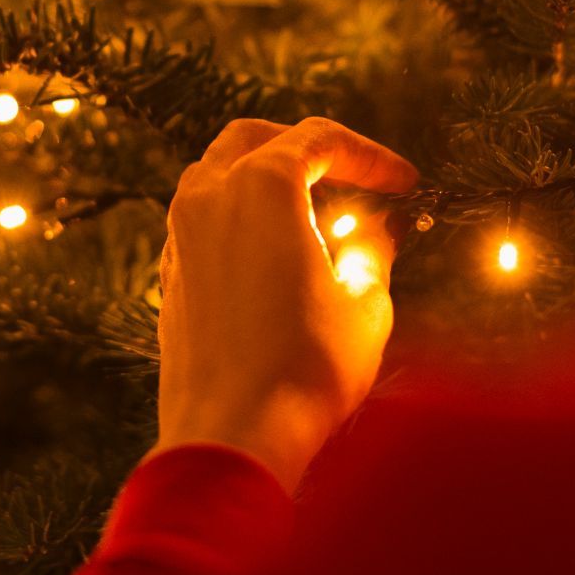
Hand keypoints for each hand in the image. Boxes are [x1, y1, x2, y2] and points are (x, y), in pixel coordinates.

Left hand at [153, 118, 418, 492]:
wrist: (231, 436)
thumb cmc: (305, 367)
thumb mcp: (365, 302)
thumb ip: (374, 249)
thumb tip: (380, 229)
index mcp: (261, 184)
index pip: (320, 139)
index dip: (371, 156)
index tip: (404, 182)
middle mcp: (209, 195)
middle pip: (256, 138)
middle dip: (308, 149)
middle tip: (352, 178)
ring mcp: (180, 234)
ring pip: (220, 174)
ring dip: (269, 180)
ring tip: (317, 217)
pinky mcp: (170, 274)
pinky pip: (204, 219)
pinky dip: (242, 217)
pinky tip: (278, 254)